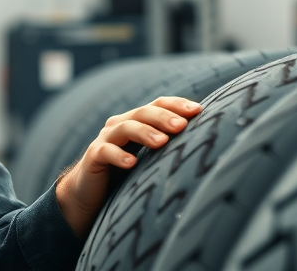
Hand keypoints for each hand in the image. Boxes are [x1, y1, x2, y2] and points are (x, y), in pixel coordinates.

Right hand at [54, 96, 201, 237]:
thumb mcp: (149, 158)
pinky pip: (105, 152)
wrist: (89, 192)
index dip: (176, 104)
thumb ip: (169, 148)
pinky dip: (118, 156)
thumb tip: (206, 143)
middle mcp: (120, 125)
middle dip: (163, 117)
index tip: (198, 110)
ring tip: (161, 142)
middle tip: (181, 126)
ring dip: (144, 133)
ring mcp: (105, 139)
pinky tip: (131, 164)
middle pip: (142, 113)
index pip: (157, 104)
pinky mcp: (93, 157)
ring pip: (125, 128)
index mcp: (136, 121)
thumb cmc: (126, 175)